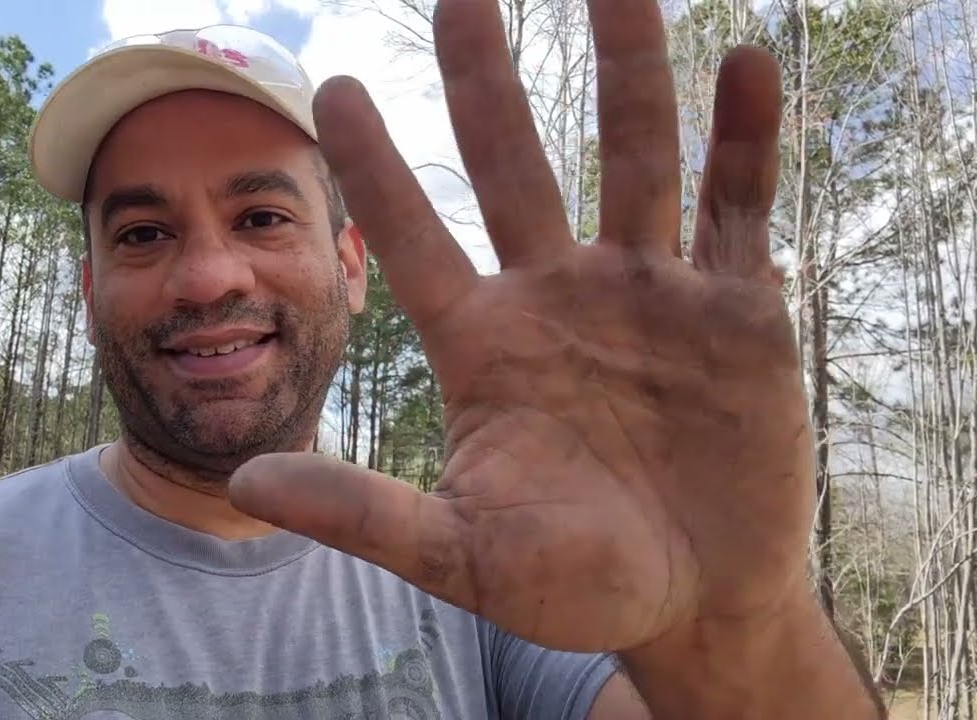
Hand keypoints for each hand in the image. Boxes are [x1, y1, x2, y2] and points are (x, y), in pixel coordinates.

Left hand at [231, 0, 806, 658]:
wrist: (698, 603)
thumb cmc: (576, 585)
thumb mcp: (463, 555)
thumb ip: (363, 516)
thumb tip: (243, 486)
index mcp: (485, 344)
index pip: (414, 237)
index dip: (374, 167)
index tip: (330, 87)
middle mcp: (559, 297)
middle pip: (515, 165)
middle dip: (486, 81)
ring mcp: (649, 292)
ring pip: (633, 158)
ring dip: (628, 70)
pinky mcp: (736, 308)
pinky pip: (738, 207)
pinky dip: (744, 139)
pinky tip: (742, 62)